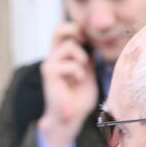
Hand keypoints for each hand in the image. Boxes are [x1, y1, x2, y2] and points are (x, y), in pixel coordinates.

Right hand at [35, 22, 98, 146]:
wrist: (70, 117)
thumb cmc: (79, 97)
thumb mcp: (88, 71)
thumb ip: (88, 56)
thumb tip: (95, 40)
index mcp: (62, 56)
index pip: (64, 31)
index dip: (78, 29)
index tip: (89, 41)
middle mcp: (54, 57)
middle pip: (58, 29)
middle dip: (75, 31)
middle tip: (84, 44)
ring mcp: (50, 64)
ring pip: (69, 46)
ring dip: (82, 58)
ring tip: (82, 72)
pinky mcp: (50, 74)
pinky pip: (70, 64)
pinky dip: (79, 72)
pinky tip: (78, 81)